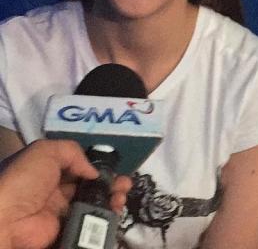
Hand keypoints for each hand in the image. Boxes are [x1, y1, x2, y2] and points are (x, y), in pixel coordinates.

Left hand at [0, 139, 131, 248]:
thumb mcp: (45, 151)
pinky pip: (94, 221)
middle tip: (123, 182)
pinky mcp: (70, 229)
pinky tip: (117, 207)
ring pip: (96, 202)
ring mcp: (65, 212)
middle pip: (91, 185)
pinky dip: (109, 215)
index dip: (96, 164)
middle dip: (111, 181)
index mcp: (48, 171)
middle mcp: (57, 192)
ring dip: (114, 196)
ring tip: (122, 193)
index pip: (78, 166)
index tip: (112, 165)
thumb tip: (93, 171)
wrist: (8, 221)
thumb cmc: (24, 181)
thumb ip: (72, 151)